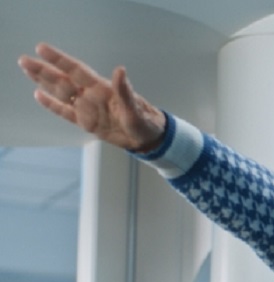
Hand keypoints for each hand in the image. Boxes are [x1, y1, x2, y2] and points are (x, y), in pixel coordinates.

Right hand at [17, 43, 166, 152]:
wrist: (148, 138)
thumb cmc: (145, 122)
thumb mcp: (135, 108)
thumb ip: (125, 91)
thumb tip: (120, 70)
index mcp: (102, 89)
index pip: (76, 71)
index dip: (60, 60)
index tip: (42, 49)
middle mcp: (91, 96)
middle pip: (63, 80)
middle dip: (44, 70)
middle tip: (24, 60)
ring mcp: (88, 108)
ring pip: (61, 93)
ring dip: (44, 82)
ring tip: (27, 70)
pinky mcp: (87, 122)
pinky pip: (66, 112)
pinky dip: (53, 105)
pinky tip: (39, 95)